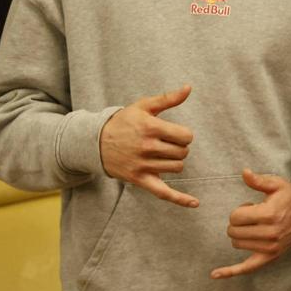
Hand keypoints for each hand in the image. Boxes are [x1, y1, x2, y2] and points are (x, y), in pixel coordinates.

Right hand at [99, 85, 197, 207]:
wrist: (95, 142)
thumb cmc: (124, 122)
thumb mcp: (144, 106)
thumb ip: (168, 98)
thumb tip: (189, 88)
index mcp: (151, 128)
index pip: (186, 136)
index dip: (184, 135)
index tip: (175, 133)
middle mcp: (147, 147)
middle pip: (183, 152)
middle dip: (179, 147)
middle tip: (165, 143)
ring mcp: (142, 165)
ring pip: (177, 168)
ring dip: (174, 161)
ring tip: (160, 154)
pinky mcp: (139, 180)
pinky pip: (164, 193)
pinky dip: (180, 199)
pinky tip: (195, 203)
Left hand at [211, 168, 290, 278]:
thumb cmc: (290, 196)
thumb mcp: (276, 184)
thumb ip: (258, 180)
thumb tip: (244, 172)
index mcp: (269, 214)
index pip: (235, 217)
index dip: (239, 210)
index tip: (250, 206)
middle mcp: (270, 233)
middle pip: (233, 231)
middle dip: (237, 222)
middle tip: (251, 216)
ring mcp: (270, 247)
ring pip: (237, 244)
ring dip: (240, 234)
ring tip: (255, 226)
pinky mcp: (270, 256)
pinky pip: (247, 268)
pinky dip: (230, 272)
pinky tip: (214, 274)